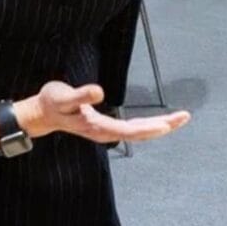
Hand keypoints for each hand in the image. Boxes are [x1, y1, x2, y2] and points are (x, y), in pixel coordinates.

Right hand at [18, 81, 190, 142]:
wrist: (42, 114)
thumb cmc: (52, 103)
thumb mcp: (63, 96)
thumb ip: (80, 94)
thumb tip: (99, 92)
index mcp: (97, 127)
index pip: (130, 131)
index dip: (150, 128)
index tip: (168, 124)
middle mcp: (105, 133)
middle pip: (140, 133)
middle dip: (162, 126)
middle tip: (184, 117)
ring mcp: (106, 131)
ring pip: (138, 132)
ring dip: (158, 126)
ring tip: (178, 119)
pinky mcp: (105, 126)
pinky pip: (132, 128)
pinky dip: (147, 125)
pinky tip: (157, 122)